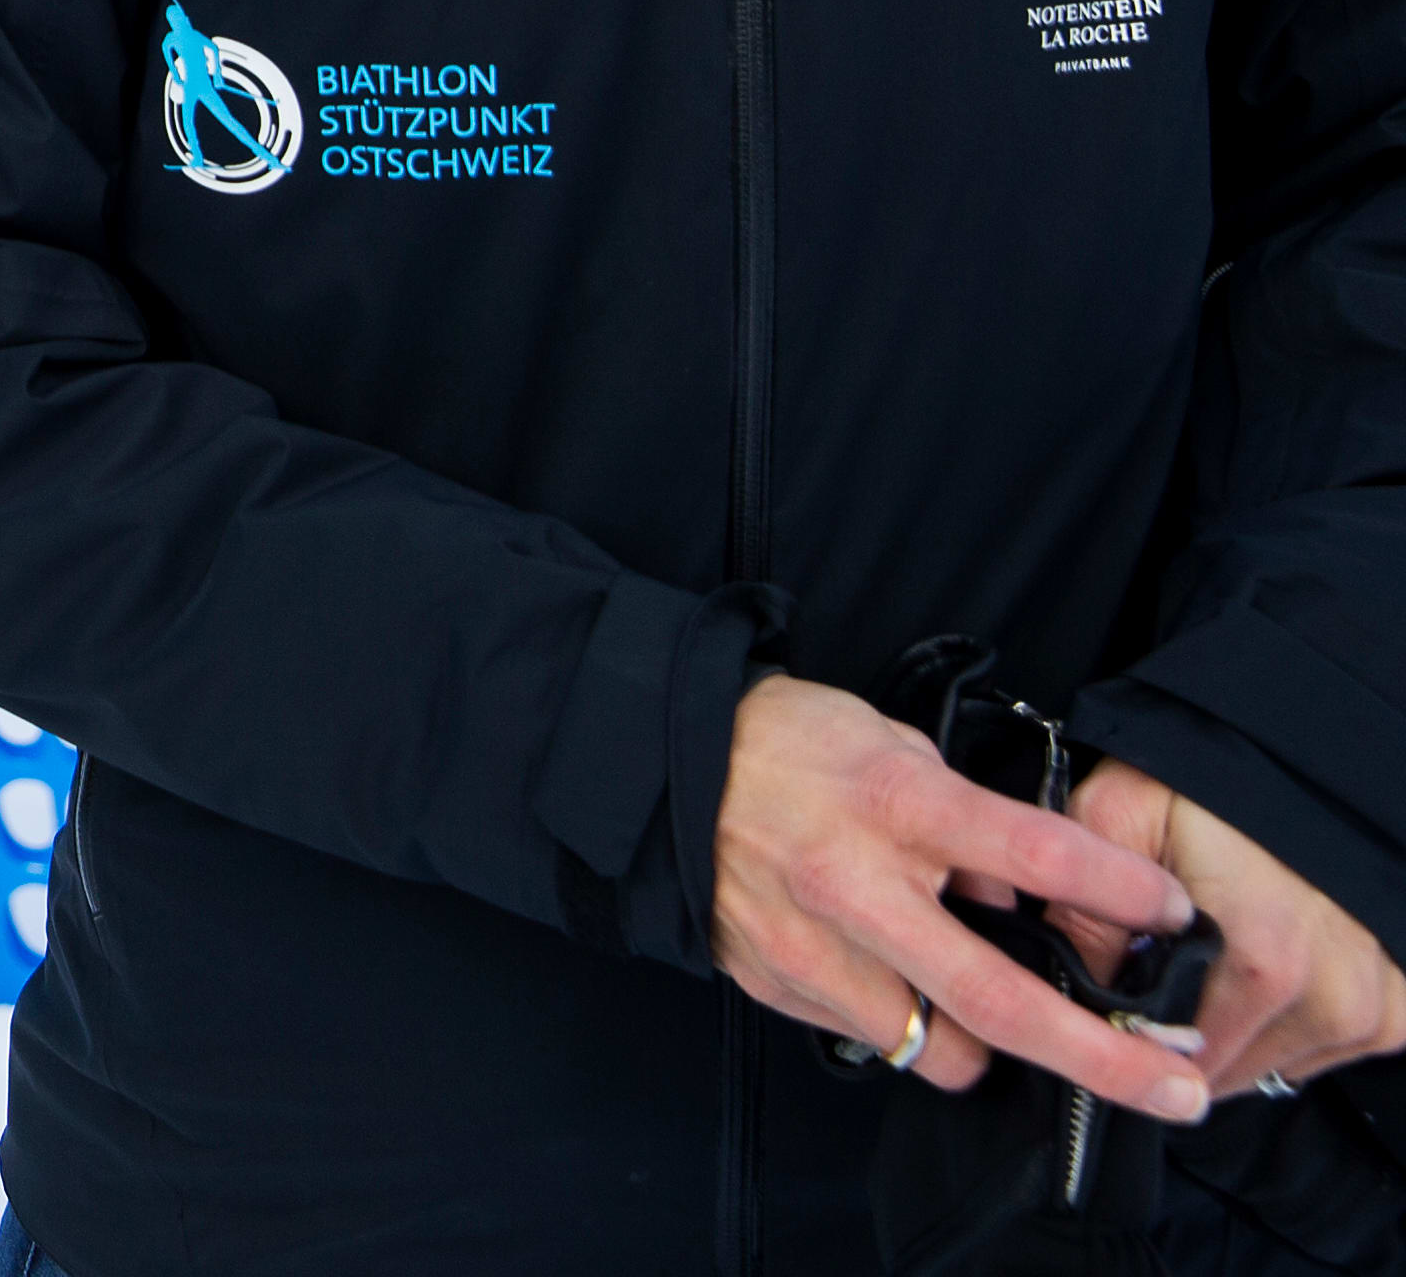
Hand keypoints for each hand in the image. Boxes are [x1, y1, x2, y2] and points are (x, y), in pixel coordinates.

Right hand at [712, 675, 1207, 1125]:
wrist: (660, 765)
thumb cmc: (787, 745)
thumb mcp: (892, 746)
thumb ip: (967, 822)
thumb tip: (1022, 899)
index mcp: (896, 807)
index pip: (1036, 855)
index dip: (1122, 890)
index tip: (1176, 915)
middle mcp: (858, 886)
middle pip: (1001, 999)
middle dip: (1103, 1058)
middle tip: (1175, 1091)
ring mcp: (813, 947)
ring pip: (936, 1045)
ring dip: (984, 1041)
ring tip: (982, 1005)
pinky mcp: (777, 983)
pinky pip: (869, 1031)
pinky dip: (900, 1016)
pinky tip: (887, 970)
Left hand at [1057, 760, 1405, 1101]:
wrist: (1296, 754)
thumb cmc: (1205, 779)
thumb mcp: (1118, 817)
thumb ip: (1085, 915)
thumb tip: (1064, 996)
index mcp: (1264, 963)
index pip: (1182, 1061)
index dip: (1133, 1046)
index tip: (1108, 1016)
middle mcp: (1329, 997)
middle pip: (1231, 1069)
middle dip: (1181, 1043)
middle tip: (1154, 984)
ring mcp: (1372, 1007)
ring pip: (1279, 1065)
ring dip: (1238, 1035)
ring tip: (1211, 968)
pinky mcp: (1397, 1008)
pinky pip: (1332, 1051)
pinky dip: (1292, 1027)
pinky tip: (1264, 978)